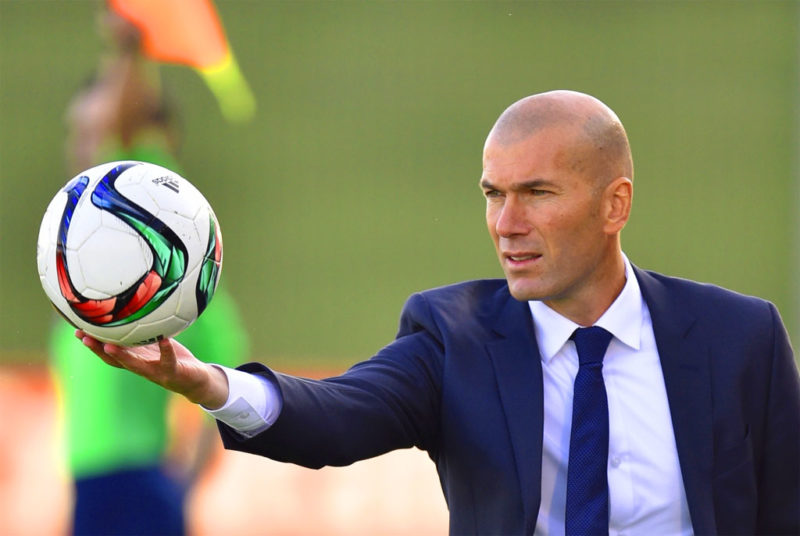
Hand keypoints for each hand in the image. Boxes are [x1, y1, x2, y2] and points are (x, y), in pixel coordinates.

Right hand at [76, 330, 229, 408]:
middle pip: (115, 361)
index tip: (77, 330)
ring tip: (109, 346)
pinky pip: (168, 360)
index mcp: (136, 359)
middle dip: (98, 350)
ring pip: (136, 365)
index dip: (93, 343)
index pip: (109, 352)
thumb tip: (134, 306)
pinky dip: (166, 350)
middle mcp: (142, 367)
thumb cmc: (174, 357)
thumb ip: (145, 330)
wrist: (196, 379)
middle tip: (83, 337)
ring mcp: (156, 372)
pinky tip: (163, 339)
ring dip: (122, 356)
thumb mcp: (157, 342)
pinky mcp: (173, 372)